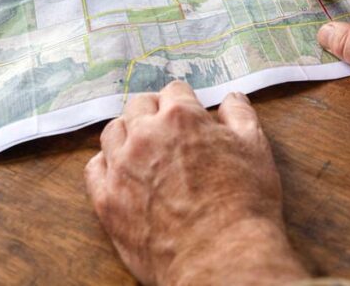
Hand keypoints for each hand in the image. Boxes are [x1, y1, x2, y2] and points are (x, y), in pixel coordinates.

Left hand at [84, 81, 307, 285]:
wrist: (223, 258)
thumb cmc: (244, 204)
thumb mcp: (255, 148)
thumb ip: (240, 115)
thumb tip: (230, 99)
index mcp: (180, 117)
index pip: (174, 90)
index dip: (185, 100)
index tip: (189, 110)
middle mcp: (145, 136)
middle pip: (138, 106)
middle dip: (154, 111)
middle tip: (167, 127)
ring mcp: (121, 168)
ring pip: (113, 133)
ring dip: (128, 133)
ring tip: (144, 147)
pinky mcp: (107, 200)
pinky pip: (94, 168)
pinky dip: (106, 164)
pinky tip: (122, 171)